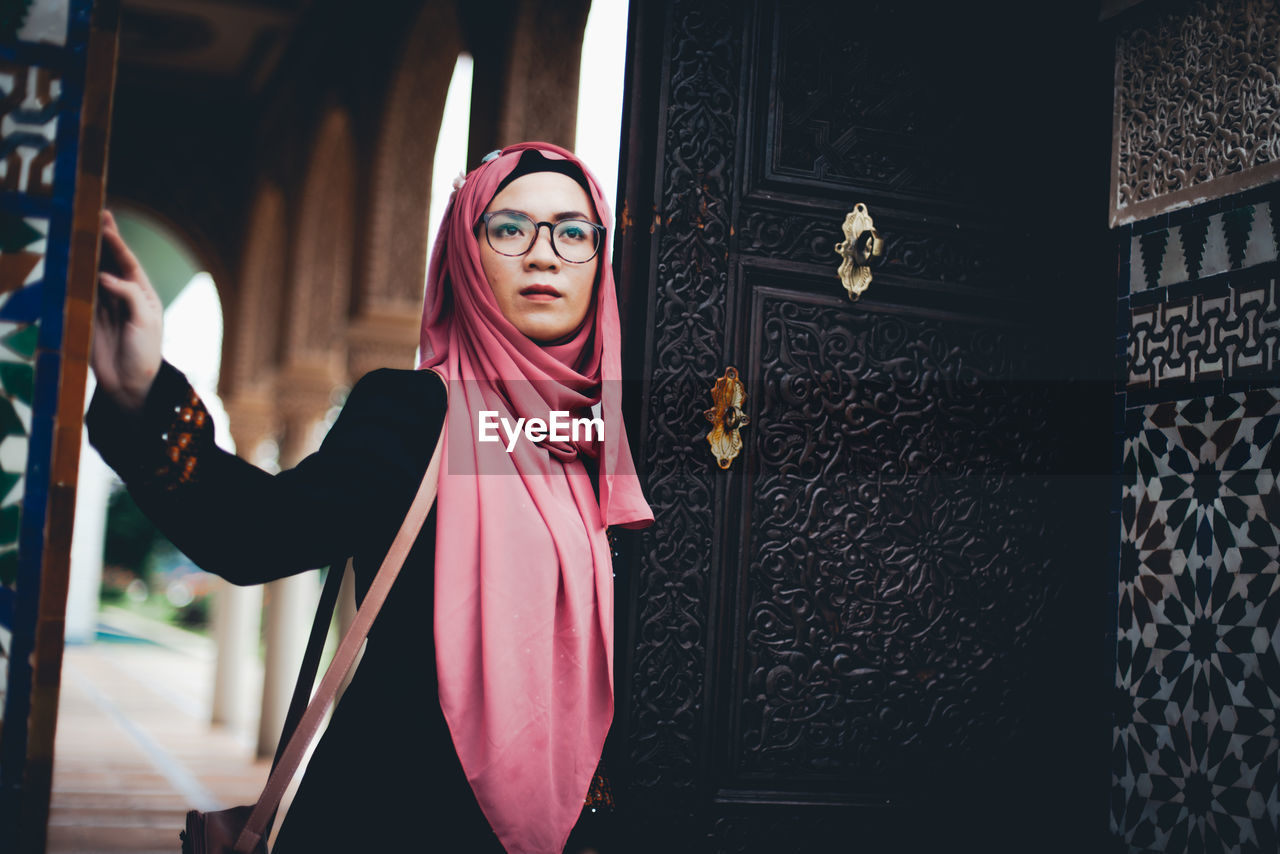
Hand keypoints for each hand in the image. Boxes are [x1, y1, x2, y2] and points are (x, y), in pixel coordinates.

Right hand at [92, 210, 162, 413]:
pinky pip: (80, 293)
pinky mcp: (89, 318)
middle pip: (110, 263)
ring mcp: (105, 306)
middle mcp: (124, 296)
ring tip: (76, 232)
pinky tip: (67, 262)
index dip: (116, 242)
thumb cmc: (145, 354)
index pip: (128, 262)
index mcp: (144, 294)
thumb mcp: (144, 322)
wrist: (131, 386)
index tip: (105, 221)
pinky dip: (73, 277)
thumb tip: (105, 276)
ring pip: (93, 274)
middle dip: (101, 241)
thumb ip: (128, 295)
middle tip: (91, 216)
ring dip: (86, 255)